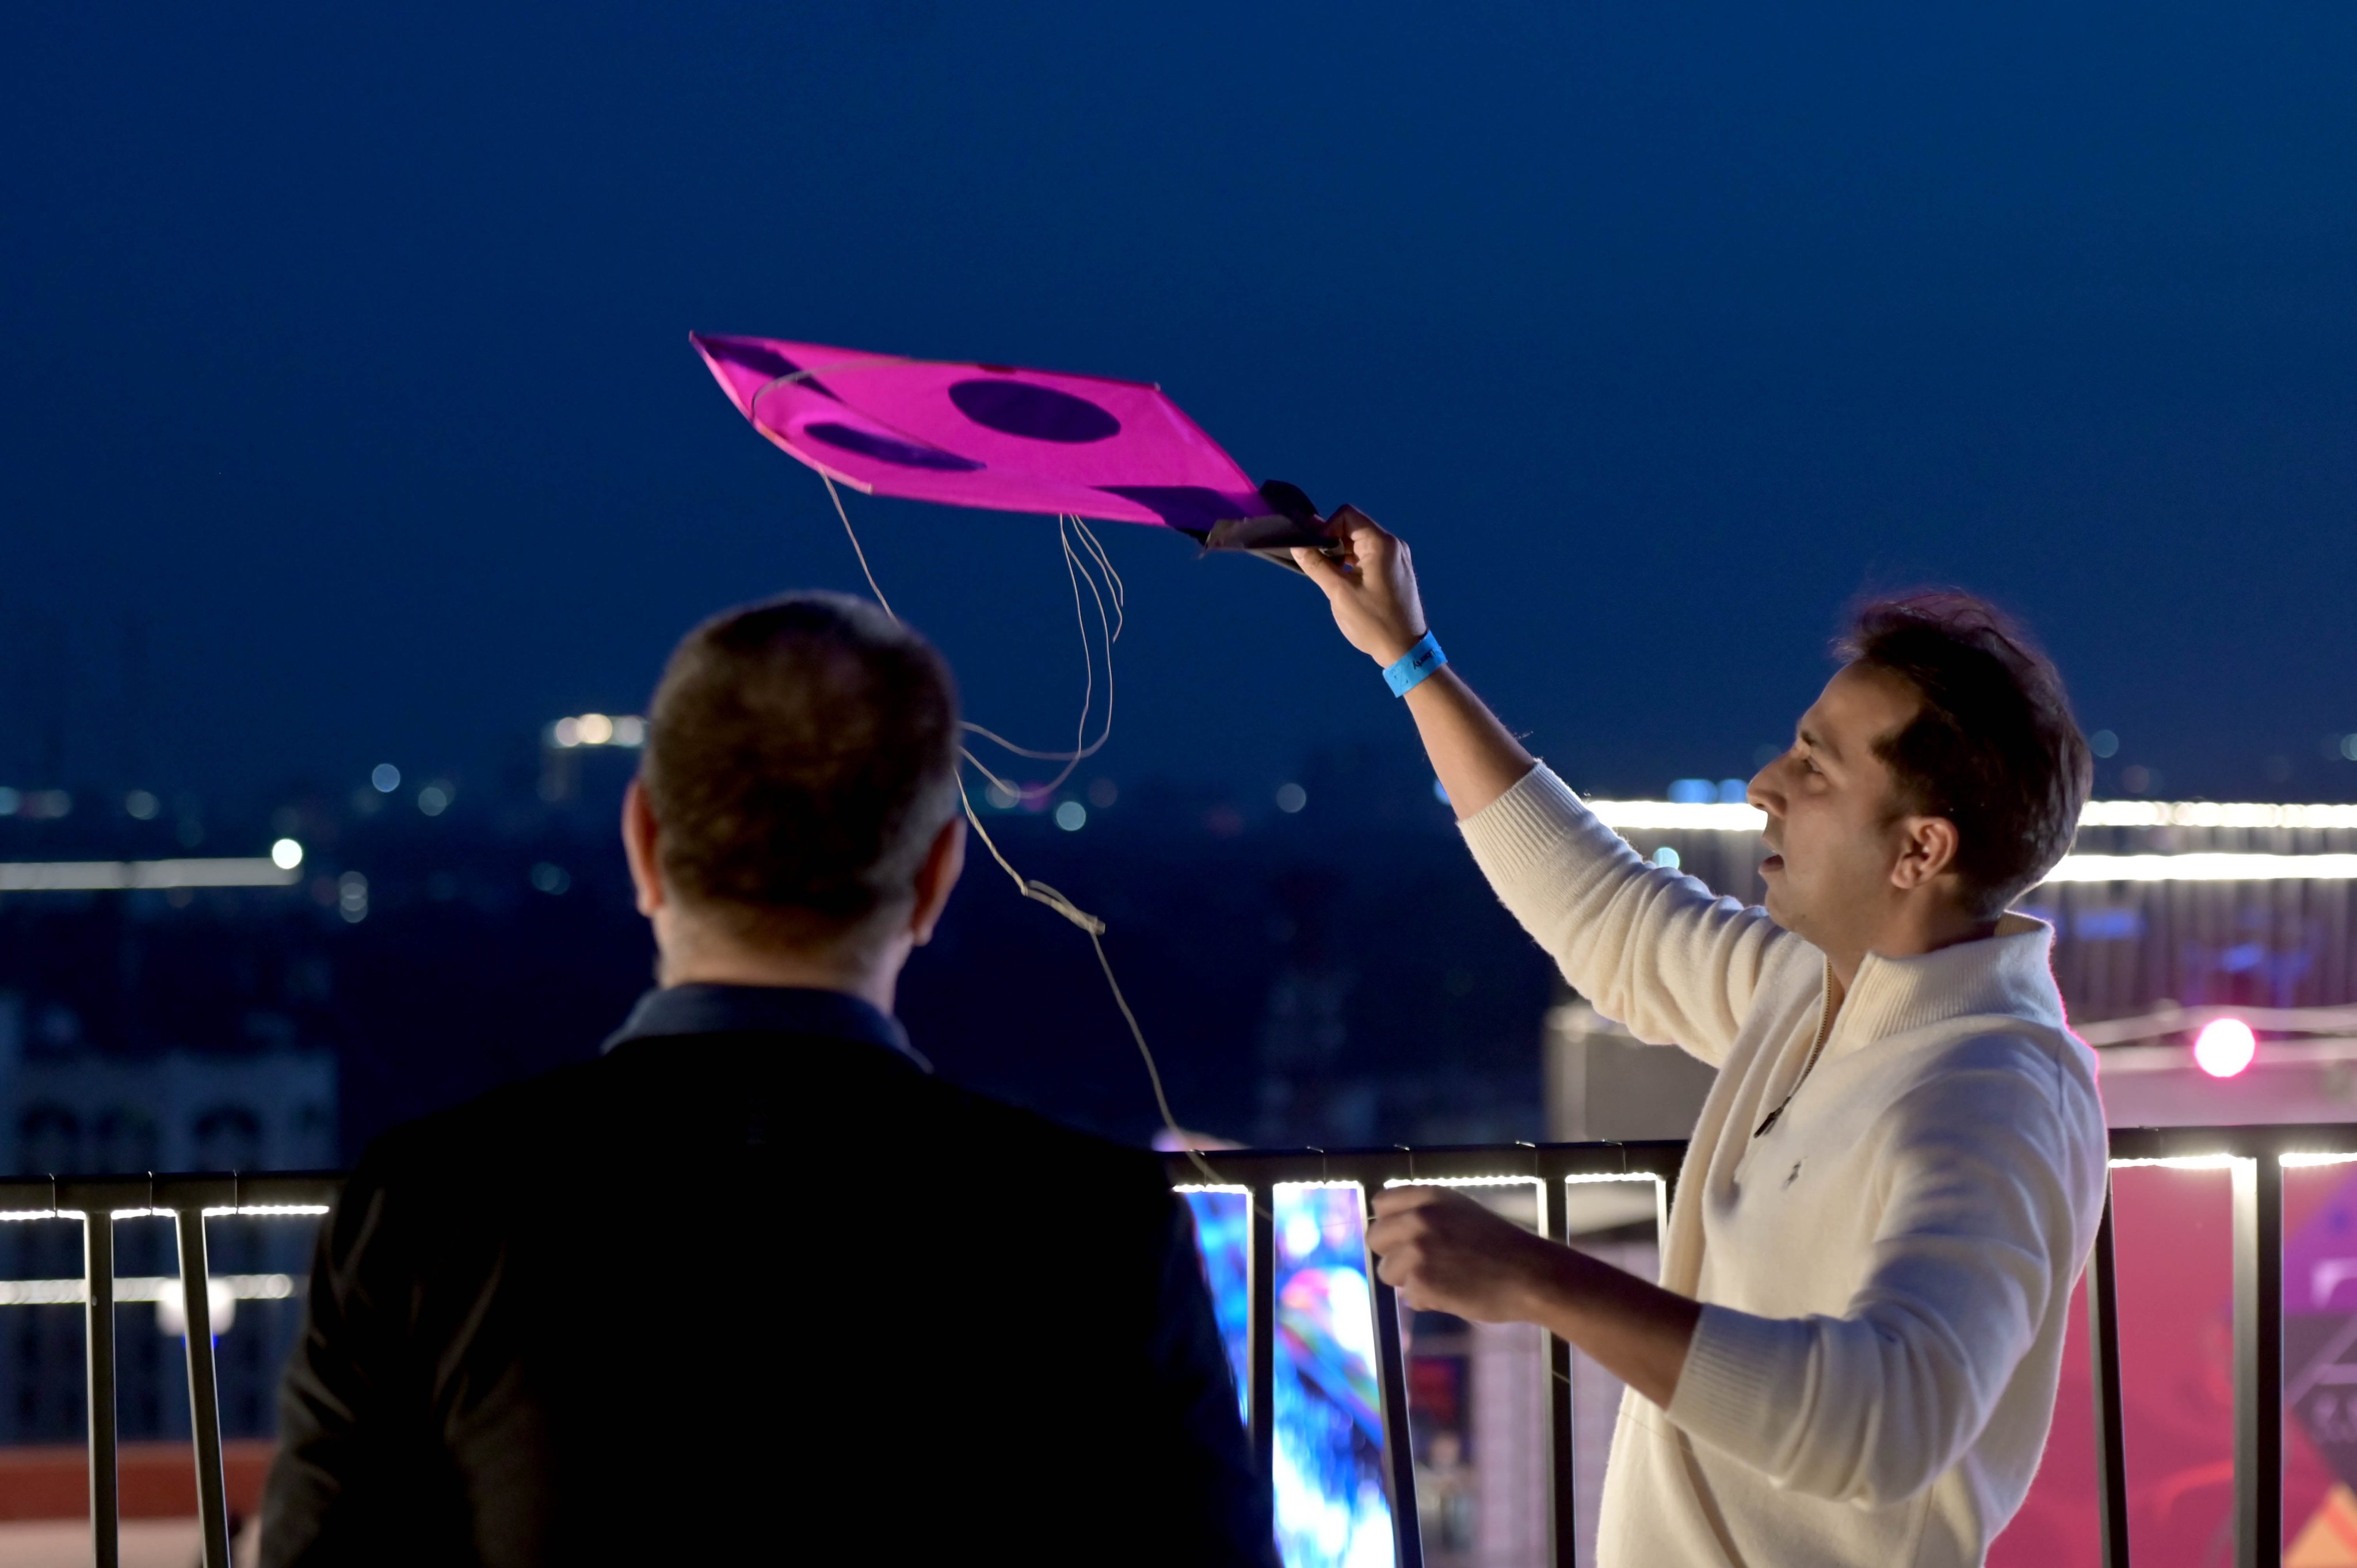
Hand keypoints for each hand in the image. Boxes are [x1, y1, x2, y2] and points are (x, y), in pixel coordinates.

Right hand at [1291, 505, 1427, 665]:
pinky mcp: (1396, 571)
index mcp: (1381, 543)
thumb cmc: (1374, 621)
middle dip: (1332, 542)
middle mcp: (1393, 544)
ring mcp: (1397, 557)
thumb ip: (1317, 565)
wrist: (1405, 649)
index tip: (1316, 553)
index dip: (1326, 529)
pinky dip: (1354, 563)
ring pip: (1360, 542)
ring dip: (1342, 554)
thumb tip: (1298, 546)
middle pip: (1354, 527)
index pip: (1347, 515)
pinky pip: (1370, 556)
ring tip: (1332, 578)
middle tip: (1320, 566)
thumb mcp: (1339, 593)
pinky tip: (1345, 583)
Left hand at [1366, 1187, 1554, 1323]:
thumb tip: (1393, 1233)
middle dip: (1393, 1255)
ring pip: (1387, 1272)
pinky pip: (1409, 1296)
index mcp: (1429, 1196)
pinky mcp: (1421, 1280)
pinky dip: (1427, 1301)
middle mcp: (1418, 1217)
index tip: (1401, 1238)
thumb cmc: (1500, 1247)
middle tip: (1420, 1265)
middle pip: (1375, 1238)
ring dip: (1409, 1281)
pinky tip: (1453, 1294)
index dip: (1389, 1225)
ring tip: (1443, 1280)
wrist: (1531, 1274)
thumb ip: (1427, 1216)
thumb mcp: (1461, 1213)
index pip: (1381, 1204)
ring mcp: (1417, 1249)